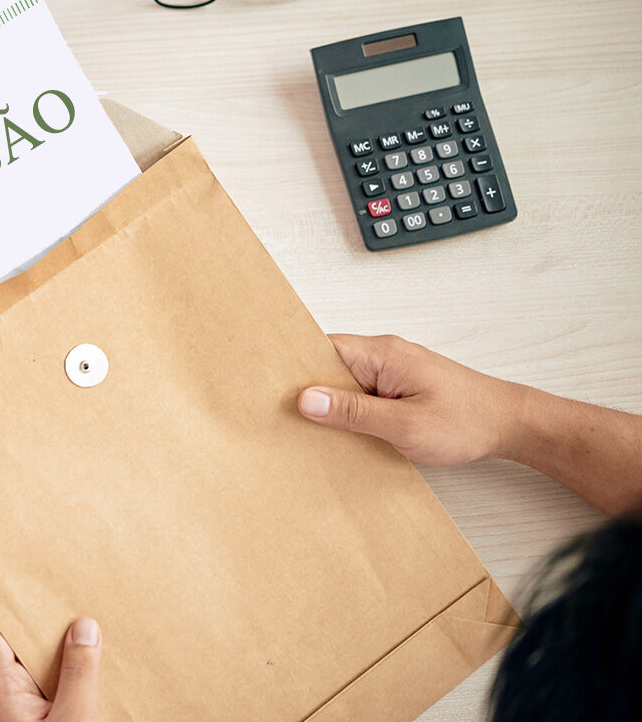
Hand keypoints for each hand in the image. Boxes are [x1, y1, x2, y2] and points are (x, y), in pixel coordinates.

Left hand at [0, 610, 100, 721]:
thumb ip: (78, 675)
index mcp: (0, 693)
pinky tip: (94, 661)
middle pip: (18, 640)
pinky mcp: (46, 713)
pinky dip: (74, 667)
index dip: (7, 602)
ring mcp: (26, 705)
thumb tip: (85, 632)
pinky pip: (56, 679)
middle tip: (69, 602)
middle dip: (44, 619)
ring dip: (64, 644)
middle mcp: (8, 695)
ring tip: (89, 629)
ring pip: (39, 660)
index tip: (29, 582)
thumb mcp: (72, 719)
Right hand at [297, 334, 513, 466]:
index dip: (292, 364)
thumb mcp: (404, 424)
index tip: (268, 384)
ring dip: (330, 405)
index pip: (321, 348)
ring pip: (343, 382)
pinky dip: (349, 411)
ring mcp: (391, 370)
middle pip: (327, 365)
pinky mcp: (398, 387)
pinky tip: (345, 432)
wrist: (511, 425)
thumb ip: (353, 411)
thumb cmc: (468, 421)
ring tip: (312, 429)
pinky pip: (361, 393)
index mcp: (382, 353)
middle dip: (307, 389)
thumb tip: (307, 398)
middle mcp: (384, 355)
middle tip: (284, 415)